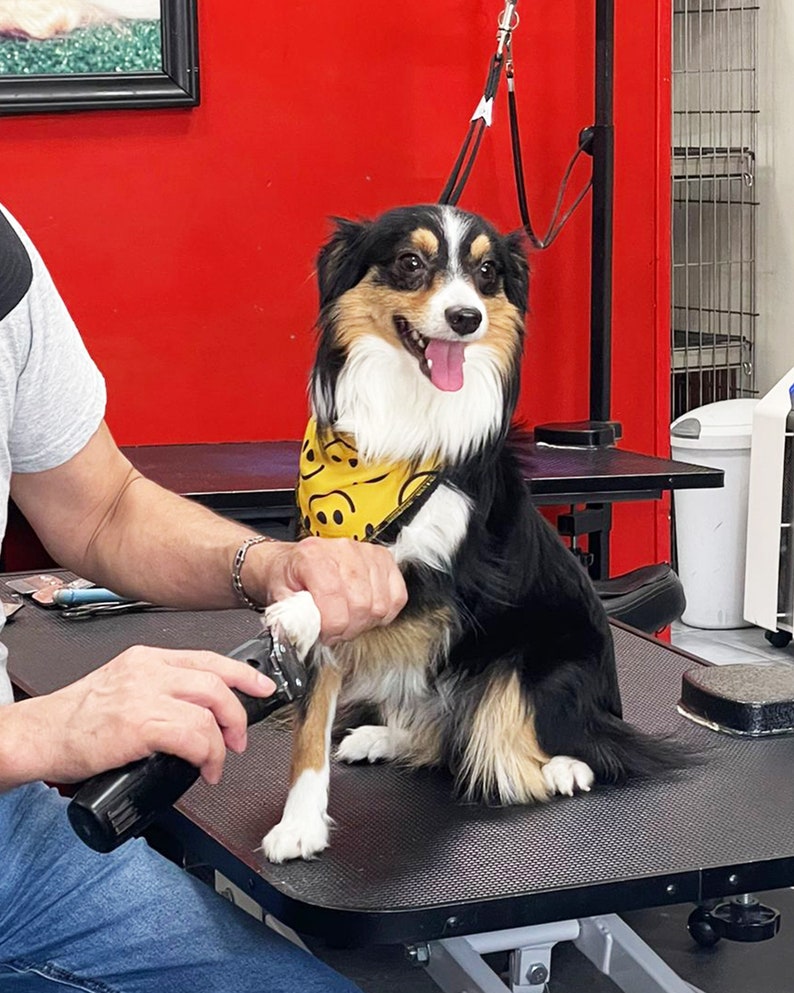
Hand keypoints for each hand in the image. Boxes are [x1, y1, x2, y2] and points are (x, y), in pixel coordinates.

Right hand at [4, 646, 274, 787]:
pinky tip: (203, 769)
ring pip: (208, 710)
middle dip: (237, 713)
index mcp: (146, 659)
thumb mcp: (122, 688)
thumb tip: (198, 715)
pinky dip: (207, 755)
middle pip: (215, 683)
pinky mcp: (139, 723)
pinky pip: (193, 735)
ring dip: (222, 742)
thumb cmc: (76, 720)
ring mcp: (144, 695)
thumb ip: (159, 691)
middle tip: (238, 739)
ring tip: (217, 762)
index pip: (207, 659)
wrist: (39, 735)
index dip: (243, 674)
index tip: (263, 687)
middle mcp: (148, 670)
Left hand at [246, 537, 406, 643]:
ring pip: (380, 605)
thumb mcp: (280, 597)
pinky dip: (384, 613)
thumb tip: (307, 634)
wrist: (294, 561)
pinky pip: (397, 597)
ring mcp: (367, 553)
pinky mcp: (384, 559)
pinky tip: (366, 612)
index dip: (332, 627)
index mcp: (313, 555)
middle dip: (347, 628)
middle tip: (334, 631)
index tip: (324, 634)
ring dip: (365, 622)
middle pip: (361, 605)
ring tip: (348, 620)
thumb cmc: (289, 578)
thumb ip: (293, 617)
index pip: (334, 598)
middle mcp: (343, 550)